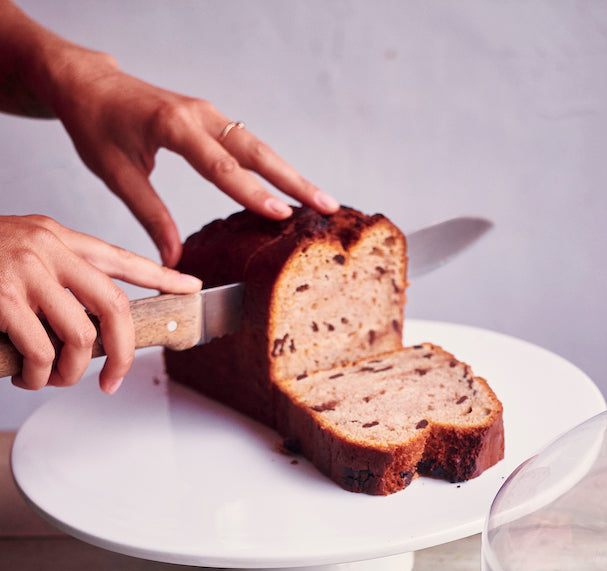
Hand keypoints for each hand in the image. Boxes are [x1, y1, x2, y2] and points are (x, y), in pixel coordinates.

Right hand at [0, 214, 201, 391]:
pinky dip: (37, 376)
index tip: (190, 289)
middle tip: (112, 381)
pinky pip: (41, 352)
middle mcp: (46, 247)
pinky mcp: (2, 297)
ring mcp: (25, 270)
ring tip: (48, 379)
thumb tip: (89, 330)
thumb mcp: (17, 257)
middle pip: (114, 306)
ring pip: (79, 338)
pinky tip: (24, 376)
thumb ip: (54, 280)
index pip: (120, 257)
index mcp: (55, 236)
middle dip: (123, 353)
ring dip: (68, 373)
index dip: (159, 277)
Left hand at [46, 53, 339, 266]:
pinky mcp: (211, 119)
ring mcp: (208, 114)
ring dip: (291, 174)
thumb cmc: (96, 125)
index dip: (251, 191)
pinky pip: (248, 144)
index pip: (219, 164)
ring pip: (258, 146)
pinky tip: (293, 188)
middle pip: (255, 150)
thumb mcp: (115, 173)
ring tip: (323, 202)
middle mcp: (198, 115)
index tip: (281, 212)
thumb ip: (149, 215)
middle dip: (293, 180)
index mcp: (171, 125)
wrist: (88, 83)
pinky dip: (273, 166)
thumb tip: (174, 259)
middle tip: (326, 206)